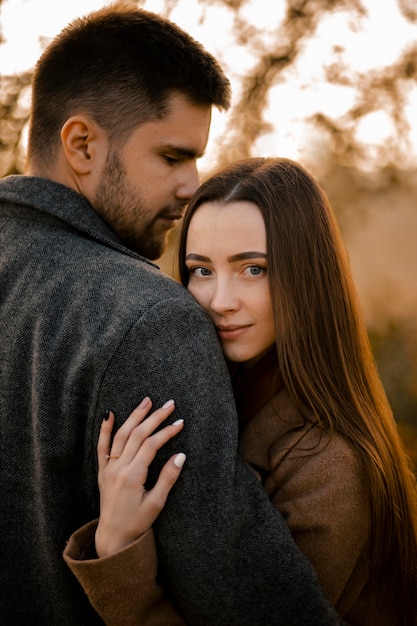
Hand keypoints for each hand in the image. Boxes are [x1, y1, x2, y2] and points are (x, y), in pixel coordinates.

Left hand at [95, 397, 184, 557]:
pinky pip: (102, 446)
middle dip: (155, 417)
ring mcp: (108, 468)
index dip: (166, 432)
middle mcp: (118, 468)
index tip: (180, 423)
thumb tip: (181, 455)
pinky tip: (109, 414)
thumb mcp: (156, 503)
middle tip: (169, 404)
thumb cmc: (137, 523)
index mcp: (132, 476)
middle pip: (137, 435)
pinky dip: (105, 429)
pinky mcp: (102, 471)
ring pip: (121, 435)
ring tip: (147, 401)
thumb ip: (168, 478)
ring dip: (135, 416)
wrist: (112, 537)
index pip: (151, 445)